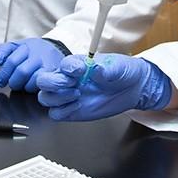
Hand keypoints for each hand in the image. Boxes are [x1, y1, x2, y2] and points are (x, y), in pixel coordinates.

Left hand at [0, 38, 64, 91]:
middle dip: (13, 81)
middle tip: (12, 83)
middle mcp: (38, 55)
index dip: (3, 74)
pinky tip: (33, 85)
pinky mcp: (54, 77)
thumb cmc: (33, 51)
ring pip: (32, 81)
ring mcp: (47, 66)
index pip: (12, 61)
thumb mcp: (17, 46)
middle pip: (22, 72)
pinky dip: (34, 88)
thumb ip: (4, 51)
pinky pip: (41, 87)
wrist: (56, 51)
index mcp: (27, 47)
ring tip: (23, 83)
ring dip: (24, 86)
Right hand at [35, 53, 171, 120]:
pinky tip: (78, 106)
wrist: (133, 88)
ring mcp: (68, 95)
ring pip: (45, 98)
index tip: (80, 70)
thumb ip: (107, 69)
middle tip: (72, 84)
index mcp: (77, 64)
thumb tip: (97, 69)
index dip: (68, 67)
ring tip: (77, 95)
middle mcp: (69, 79)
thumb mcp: (118, 67)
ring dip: (57, 98)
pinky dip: (62, 112)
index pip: (62, 64)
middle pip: (44, 80)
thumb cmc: (123, 72)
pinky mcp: (72, 111)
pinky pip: (55, 114)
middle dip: (54, 83)